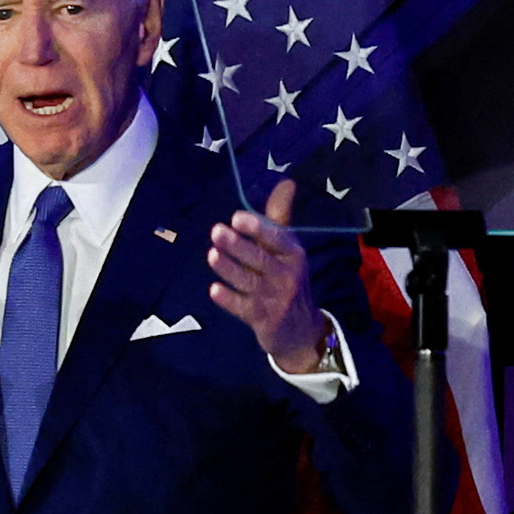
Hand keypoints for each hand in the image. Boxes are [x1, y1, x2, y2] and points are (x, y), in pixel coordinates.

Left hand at [208, 178, 331, 375]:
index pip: (277, 238)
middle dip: (238, 245)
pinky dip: (228, 299)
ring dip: (229, 268)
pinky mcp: (263, 320)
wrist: (302, 331)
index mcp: (293, 254)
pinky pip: (243, 307)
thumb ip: (279, 218)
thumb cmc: (287, 280)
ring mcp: (275, 299)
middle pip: (260, 258)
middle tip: (217, 231)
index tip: (237, 217)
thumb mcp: (288, 251)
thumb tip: (287, 181)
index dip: (257, 227)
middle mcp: (287, 275)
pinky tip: (214, 290)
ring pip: (248, 281)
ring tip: (211, 255)